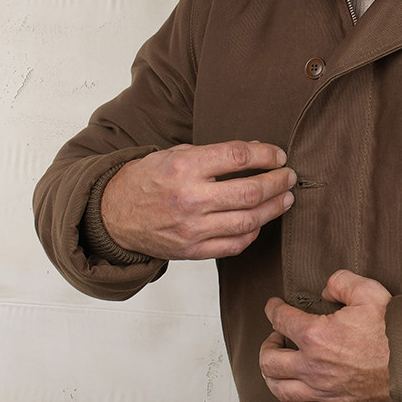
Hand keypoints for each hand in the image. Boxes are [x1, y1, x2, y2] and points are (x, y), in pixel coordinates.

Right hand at [100, 140, 295, 259]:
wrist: (113, 215)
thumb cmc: (145, 180)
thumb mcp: (173, 154)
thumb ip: (214, 154)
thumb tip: (256, 151)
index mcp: (183, 167)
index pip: (238, 157)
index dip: (266, 155)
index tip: (279, 155)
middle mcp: (189, 198)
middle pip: (250, 191)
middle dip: (277, 182)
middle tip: (288, 177)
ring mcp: (192, 228)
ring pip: (249, 220)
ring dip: (274, 208)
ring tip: (285, 198)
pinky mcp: (193, 250)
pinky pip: (235, 244)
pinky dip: (253, 232)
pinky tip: (260, 221)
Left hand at [261, 269, 392, 401]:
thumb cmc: (394, 330)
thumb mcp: (369, 291)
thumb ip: (341, 282)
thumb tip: (326, 290)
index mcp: (315, 335)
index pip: (281, 320)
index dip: (273, 310)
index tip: (274, 307)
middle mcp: (313, 367)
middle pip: (270, 361)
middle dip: (267, 347)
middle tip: (276, 339)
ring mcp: (324, 392)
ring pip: (281, 391)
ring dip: (271, 378)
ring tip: (275, 369)